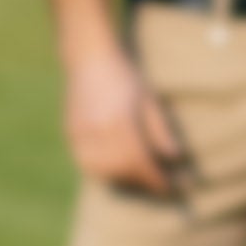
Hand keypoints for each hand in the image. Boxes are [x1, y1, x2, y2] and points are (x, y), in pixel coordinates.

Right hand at [65, 46, 185, 192]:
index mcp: (121, 123)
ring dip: (122, 180)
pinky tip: (115, 169)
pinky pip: (86, 163)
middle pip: (122, 170)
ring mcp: (81, 134)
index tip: (171, 188)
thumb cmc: (125, 77)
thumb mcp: (149, 101)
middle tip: (157, 185)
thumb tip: (174, 159)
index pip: (141, 163)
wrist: (90, 58)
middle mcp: (98, 132)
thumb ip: (160, 132)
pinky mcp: (71, 133)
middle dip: (142, 182)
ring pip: (102, 171)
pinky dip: (102, 171)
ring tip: (138, 178)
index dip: (156, 179)